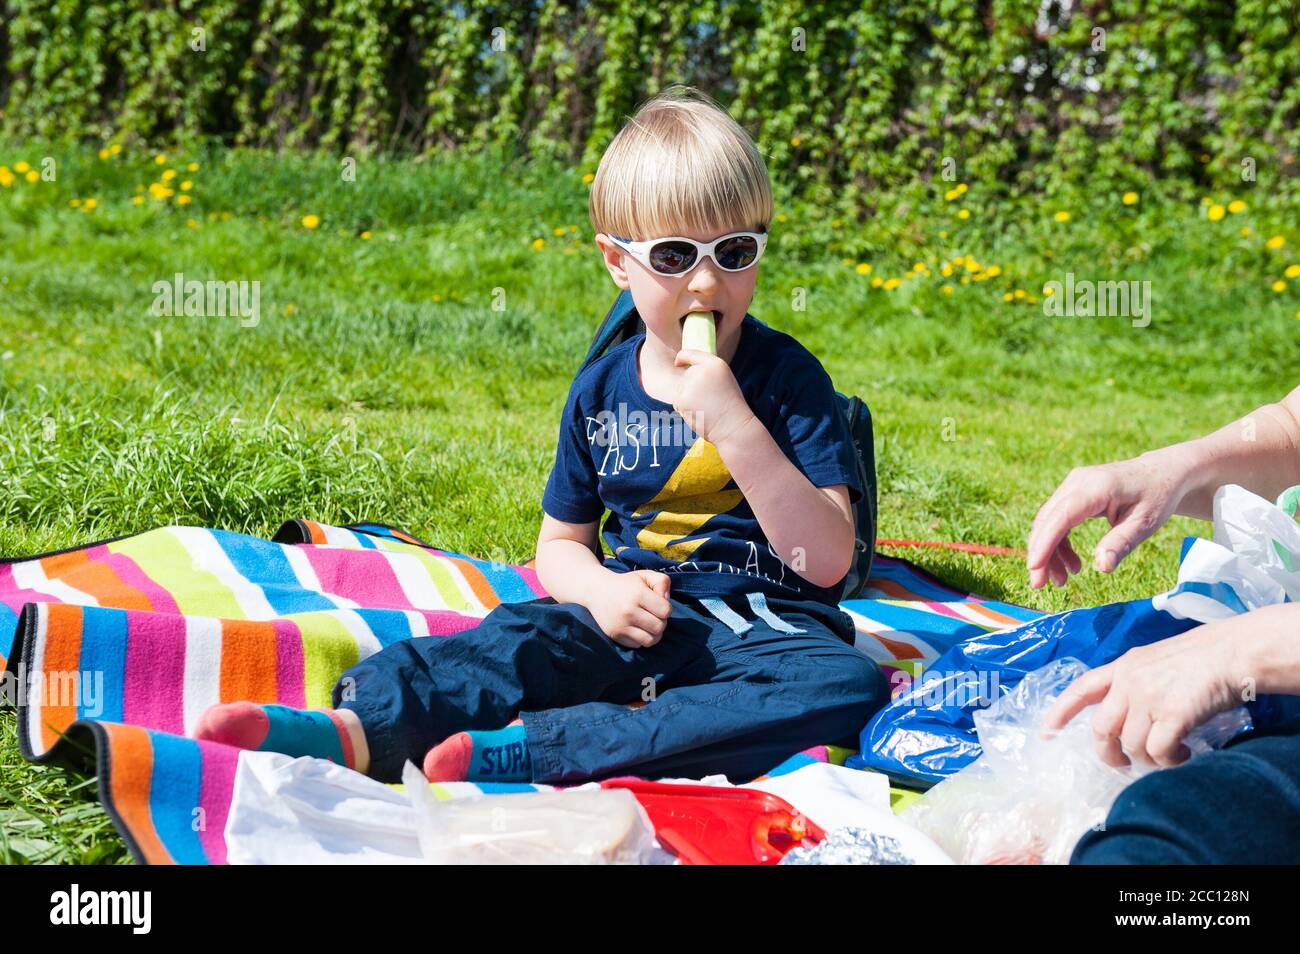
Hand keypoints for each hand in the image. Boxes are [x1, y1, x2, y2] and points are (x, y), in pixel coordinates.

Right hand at [587, 569, 672, 648]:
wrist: (596, 590)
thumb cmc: (626, 583)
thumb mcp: (645, 576)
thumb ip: (662, 582)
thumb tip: (666, 600)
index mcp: (638, 594)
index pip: (665, 611)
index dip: (666, 608)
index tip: (658, 604)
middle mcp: (629, 611)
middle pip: (659, 627)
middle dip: (661, 622)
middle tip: (653, 615)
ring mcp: (621, 625)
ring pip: (650, 640)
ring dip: (653, 634)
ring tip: (648, 625)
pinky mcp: (615, 635)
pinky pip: (637, 645)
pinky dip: (640, 639)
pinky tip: (637, 628)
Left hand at [672, 349, 754, 445]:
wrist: (734, 427)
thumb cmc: (730, 406)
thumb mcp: (723, 380)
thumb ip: (707, 371)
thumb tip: (686, 368)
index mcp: (715, 363)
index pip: (688, 352)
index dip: (681, 359)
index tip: (679, 364)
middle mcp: (702, 371)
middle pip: (684, 376)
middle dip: (690, 387)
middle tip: (708, 400)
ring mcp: (691, 385)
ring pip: (679, 390)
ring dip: (687, 400)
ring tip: (705, 408)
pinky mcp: (682, 399)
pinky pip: (677, 403)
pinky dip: (685, 410)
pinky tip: (700, 414)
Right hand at [1027, 447, 1193, 587]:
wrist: (1161, 472)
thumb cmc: (1157, 497)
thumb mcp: (1145, 523)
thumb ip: (1121, 543)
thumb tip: (1101, 566)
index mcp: (1097, 488)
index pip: (1061, 517)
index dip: (1044, 543)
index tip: (1034, 568)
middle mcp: (1078, 482)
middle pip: (1048, 521)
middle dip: (1041, 554)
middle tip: (1041, 585)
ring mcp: (1072, 485)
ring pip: (1048, 522)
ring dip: (1049, 552)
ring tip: (1063, 579)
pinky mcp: (1072, 492)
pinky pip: (1056, 519)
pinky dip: (1058, 543)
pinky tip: (1071, 562)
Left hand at [1040, 618, 1247, 768]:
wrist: (1233, 652)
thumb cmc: (1203, 656)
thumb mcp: (1157, 660)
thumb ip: (1138, 681)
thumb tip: (1132, 716)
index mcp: (1123, 666)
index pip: (1082, 689)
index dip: (1061, 712)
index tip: (1046, 733)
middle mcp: (1129, 682)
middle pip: (1101, 729)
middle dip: (1109, 754)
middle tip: (1124, 765)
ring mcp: (1148, 698)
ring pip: (1131, 746)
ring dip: (1149, 760)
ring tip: (1170, 756)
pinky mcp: (1172, 715)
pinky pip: (1157, 753)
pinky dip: (1169, 761)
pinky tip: (1184, 754)